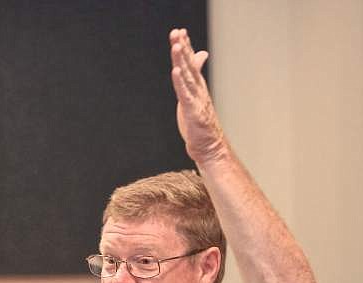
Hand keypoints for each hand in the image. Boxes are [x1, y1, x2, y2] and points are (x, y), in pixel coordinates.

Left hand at [169, 28, 227, 164]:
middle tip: (177, 32)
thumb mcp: (194, 100)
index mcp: (197, 88)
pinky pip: (185, 95)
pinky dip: (180, 83)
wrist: (209, 147)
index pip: (191, 64)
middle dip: (183, 48)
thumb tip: (198, 66)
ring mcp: (197, 101)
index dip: (186, 48)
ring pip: (188, 78)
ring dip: (182, 61)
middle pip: (189, 66)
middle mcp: (198, 91)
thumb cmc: (200, 125)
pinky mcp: (193, 113)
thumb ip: (193, 82)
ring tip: (176, 46)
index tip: (180, 32)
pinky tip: (176, 72)